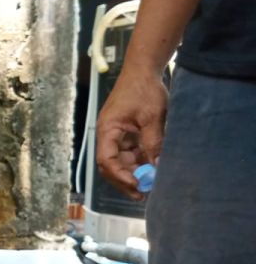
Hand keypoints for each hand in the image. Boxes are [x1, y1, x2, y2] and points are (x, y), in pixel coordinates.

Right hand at [95, 65, 167, 199]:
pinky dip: (140, 161)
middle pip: (111, 164)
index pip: (107, 160)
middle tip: (143, 194)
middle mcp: (108, 134)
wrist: (143, 70)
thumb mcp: (152, 118)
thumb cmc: (143, 90)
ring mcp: (117, 134)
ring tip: (151, 183)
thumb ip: (153, 143)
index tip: (138, 186)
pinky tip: (152, 168)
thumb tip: (157, 168)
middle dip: (125, 180)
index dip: (120, 176)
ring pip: (121, 160)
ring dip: (134, 171)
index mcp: (107, 130)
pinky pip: (130, 152)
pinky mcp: (126, 132)